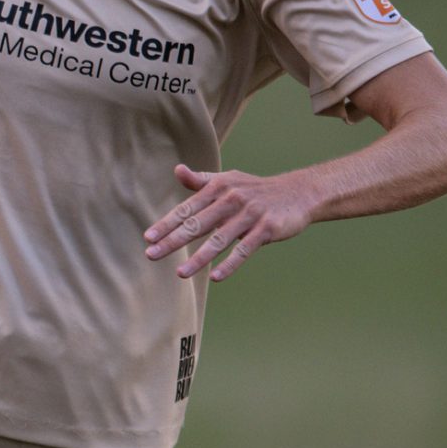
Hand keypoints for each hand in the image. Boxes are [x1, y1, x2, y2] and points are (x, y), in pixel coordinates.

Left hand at [144, 163, 318, 282]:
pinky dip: (230, 264)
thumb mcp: (228, 181)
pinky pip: (244, 249)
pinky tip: (214, 277)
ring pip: (219, 240)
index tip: (148, 237)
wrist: (298, 193)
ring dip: (198, 258)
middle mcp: (231, 200)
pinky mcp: (267, 229)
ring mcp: (250, 215)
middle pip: (197, 224)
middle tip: (151, 254)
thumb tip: (177, 170)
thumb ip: (200, 181)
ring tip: (179, 273)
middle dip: (173, 240)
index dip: (167, 223)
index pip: (187, 209)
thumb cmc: (255, 189)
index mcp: (218, 188)